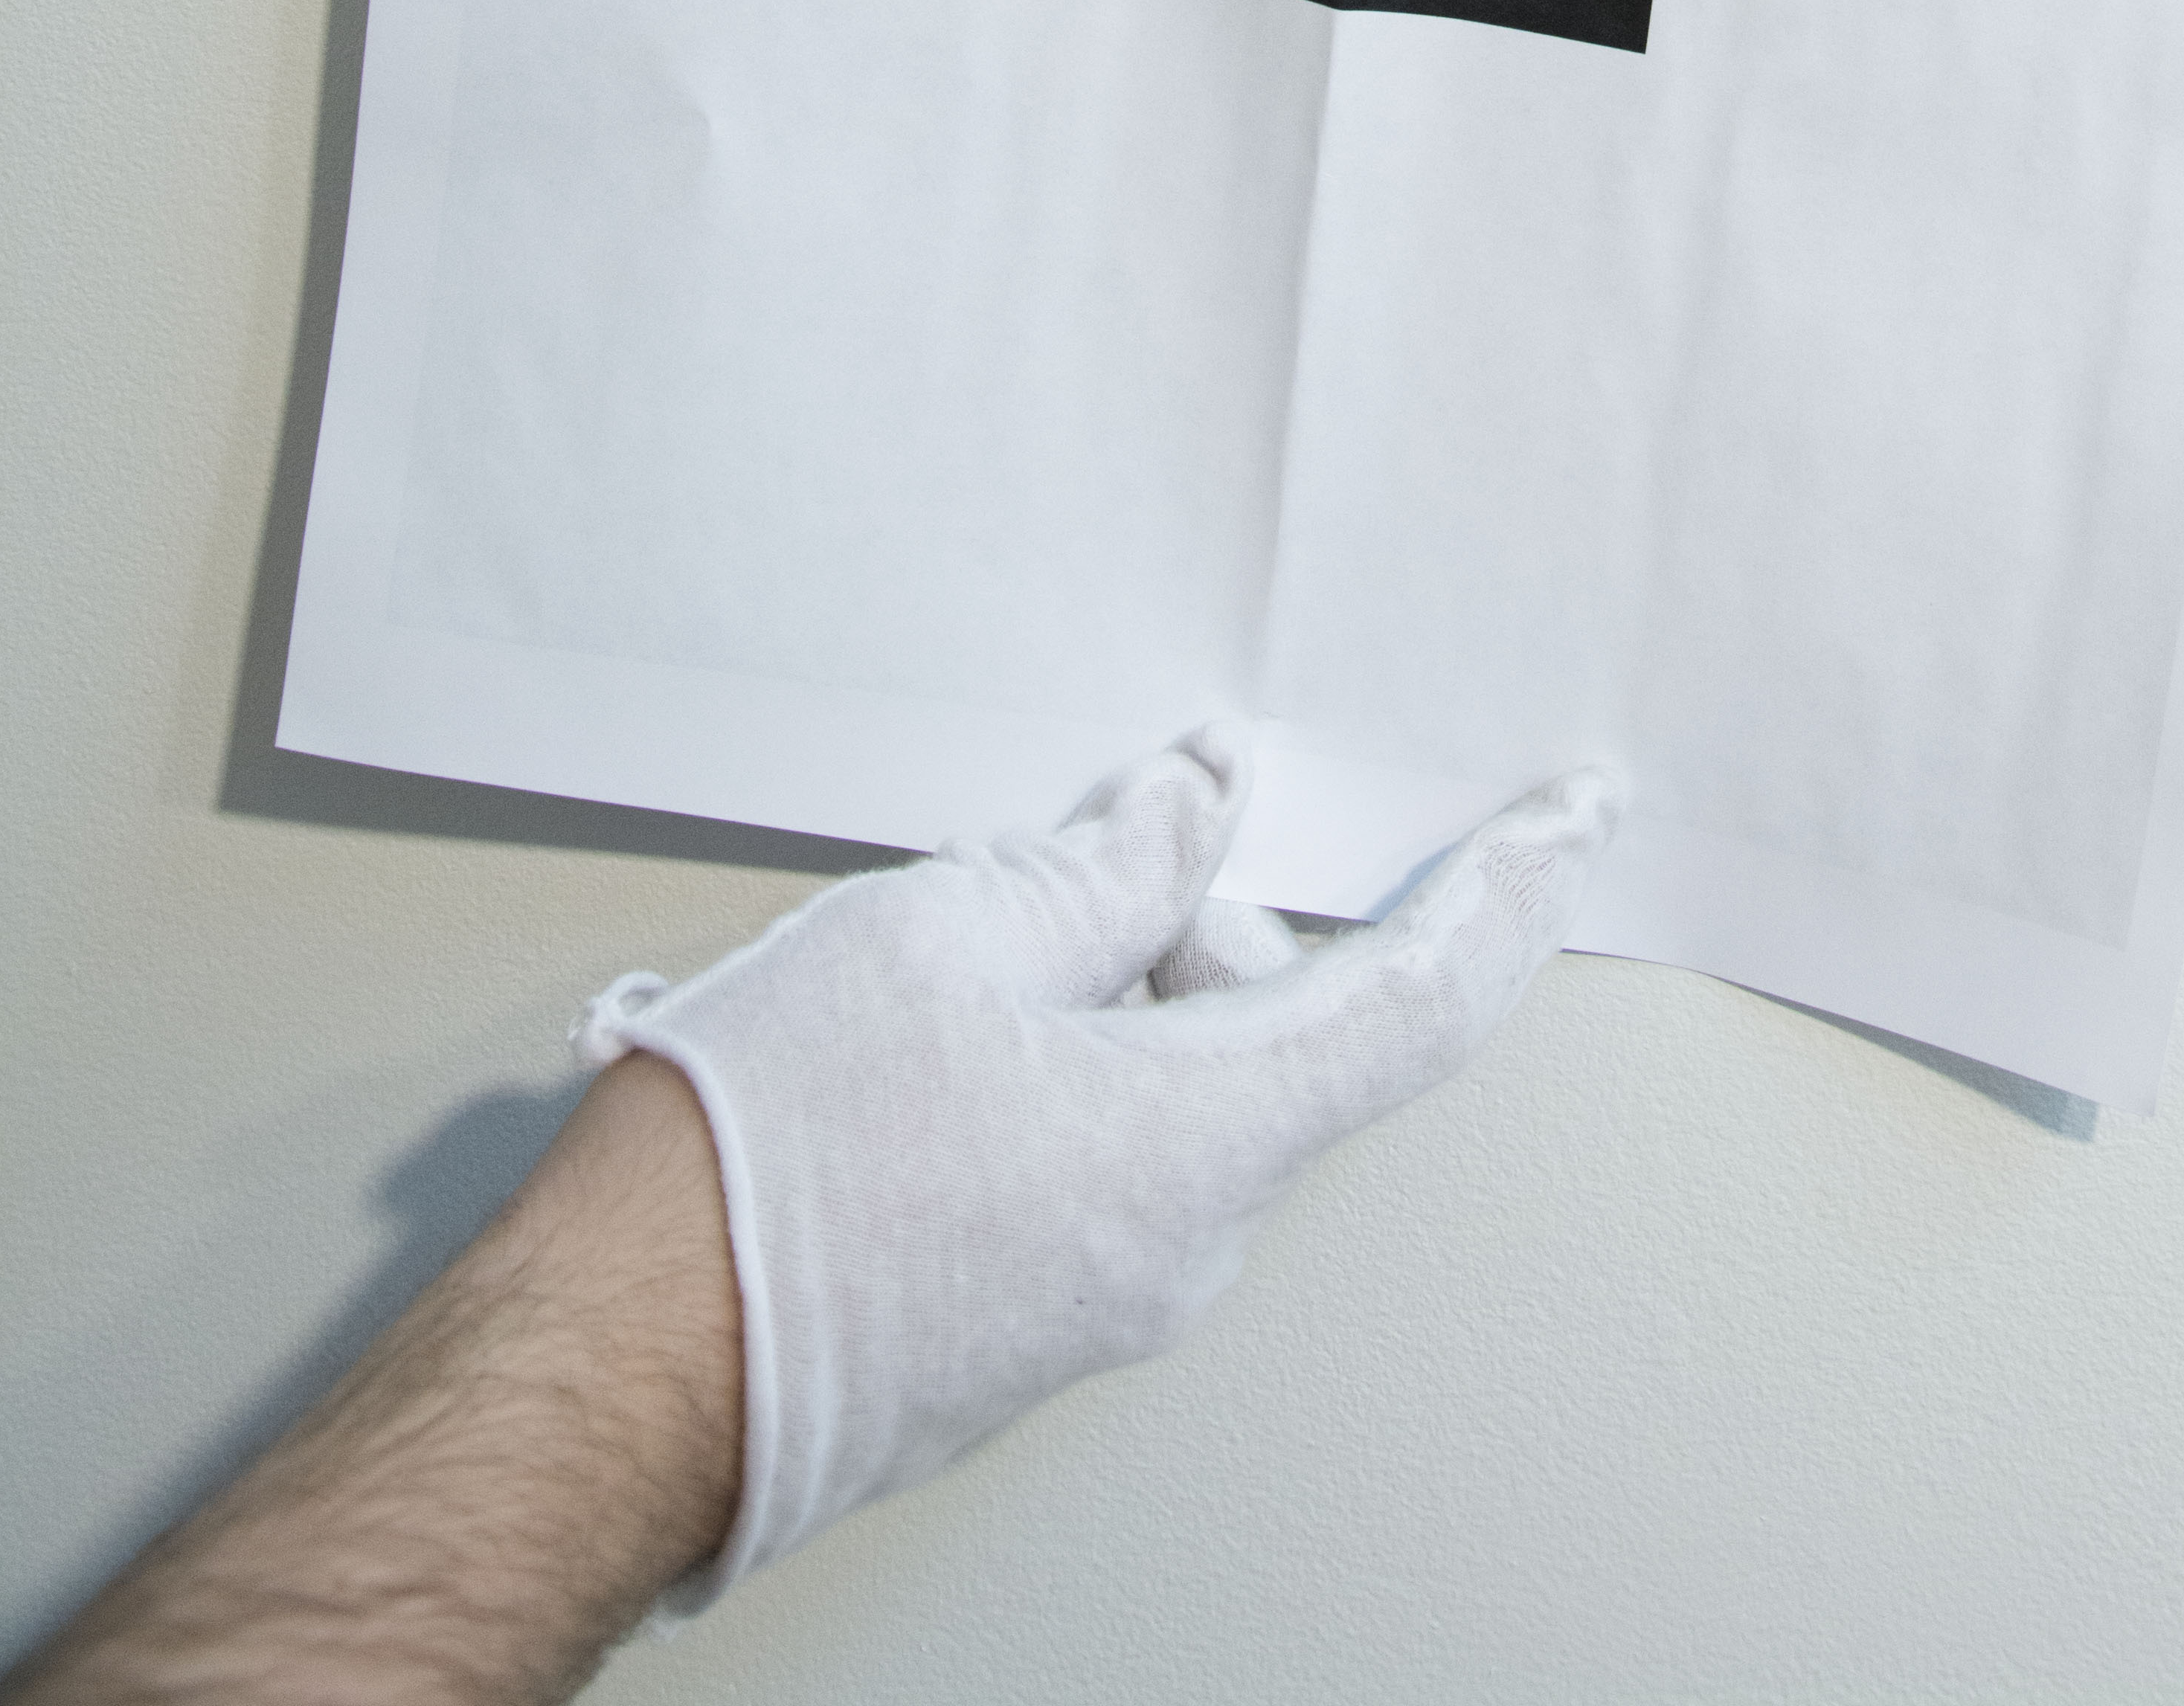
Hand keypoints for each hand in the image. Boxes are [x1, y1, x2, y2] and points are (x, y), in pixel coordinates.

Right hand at [583, 725, 1617, 1605]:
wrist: (608, 1373)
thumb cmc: (762, 1163)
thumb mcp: (948, 937)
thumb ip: (1104, 867)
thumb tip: (1194, 810)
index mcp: (1197, 1144)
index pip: (1419, 1003)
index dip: (1509, 894)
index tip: (1575, 819)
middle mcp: (1177, 1246)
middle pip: (1261, 1029)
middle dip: (1190, 915)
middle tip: (1082, 842)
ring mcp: (1100, 1303)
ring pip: (1164, 1086)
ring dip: (1095, 989)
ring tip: (944, 953)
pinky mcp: (1024, 1324)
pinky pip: (1094, 1154)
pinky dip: (1051, 1065)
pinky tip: (924, 1035)